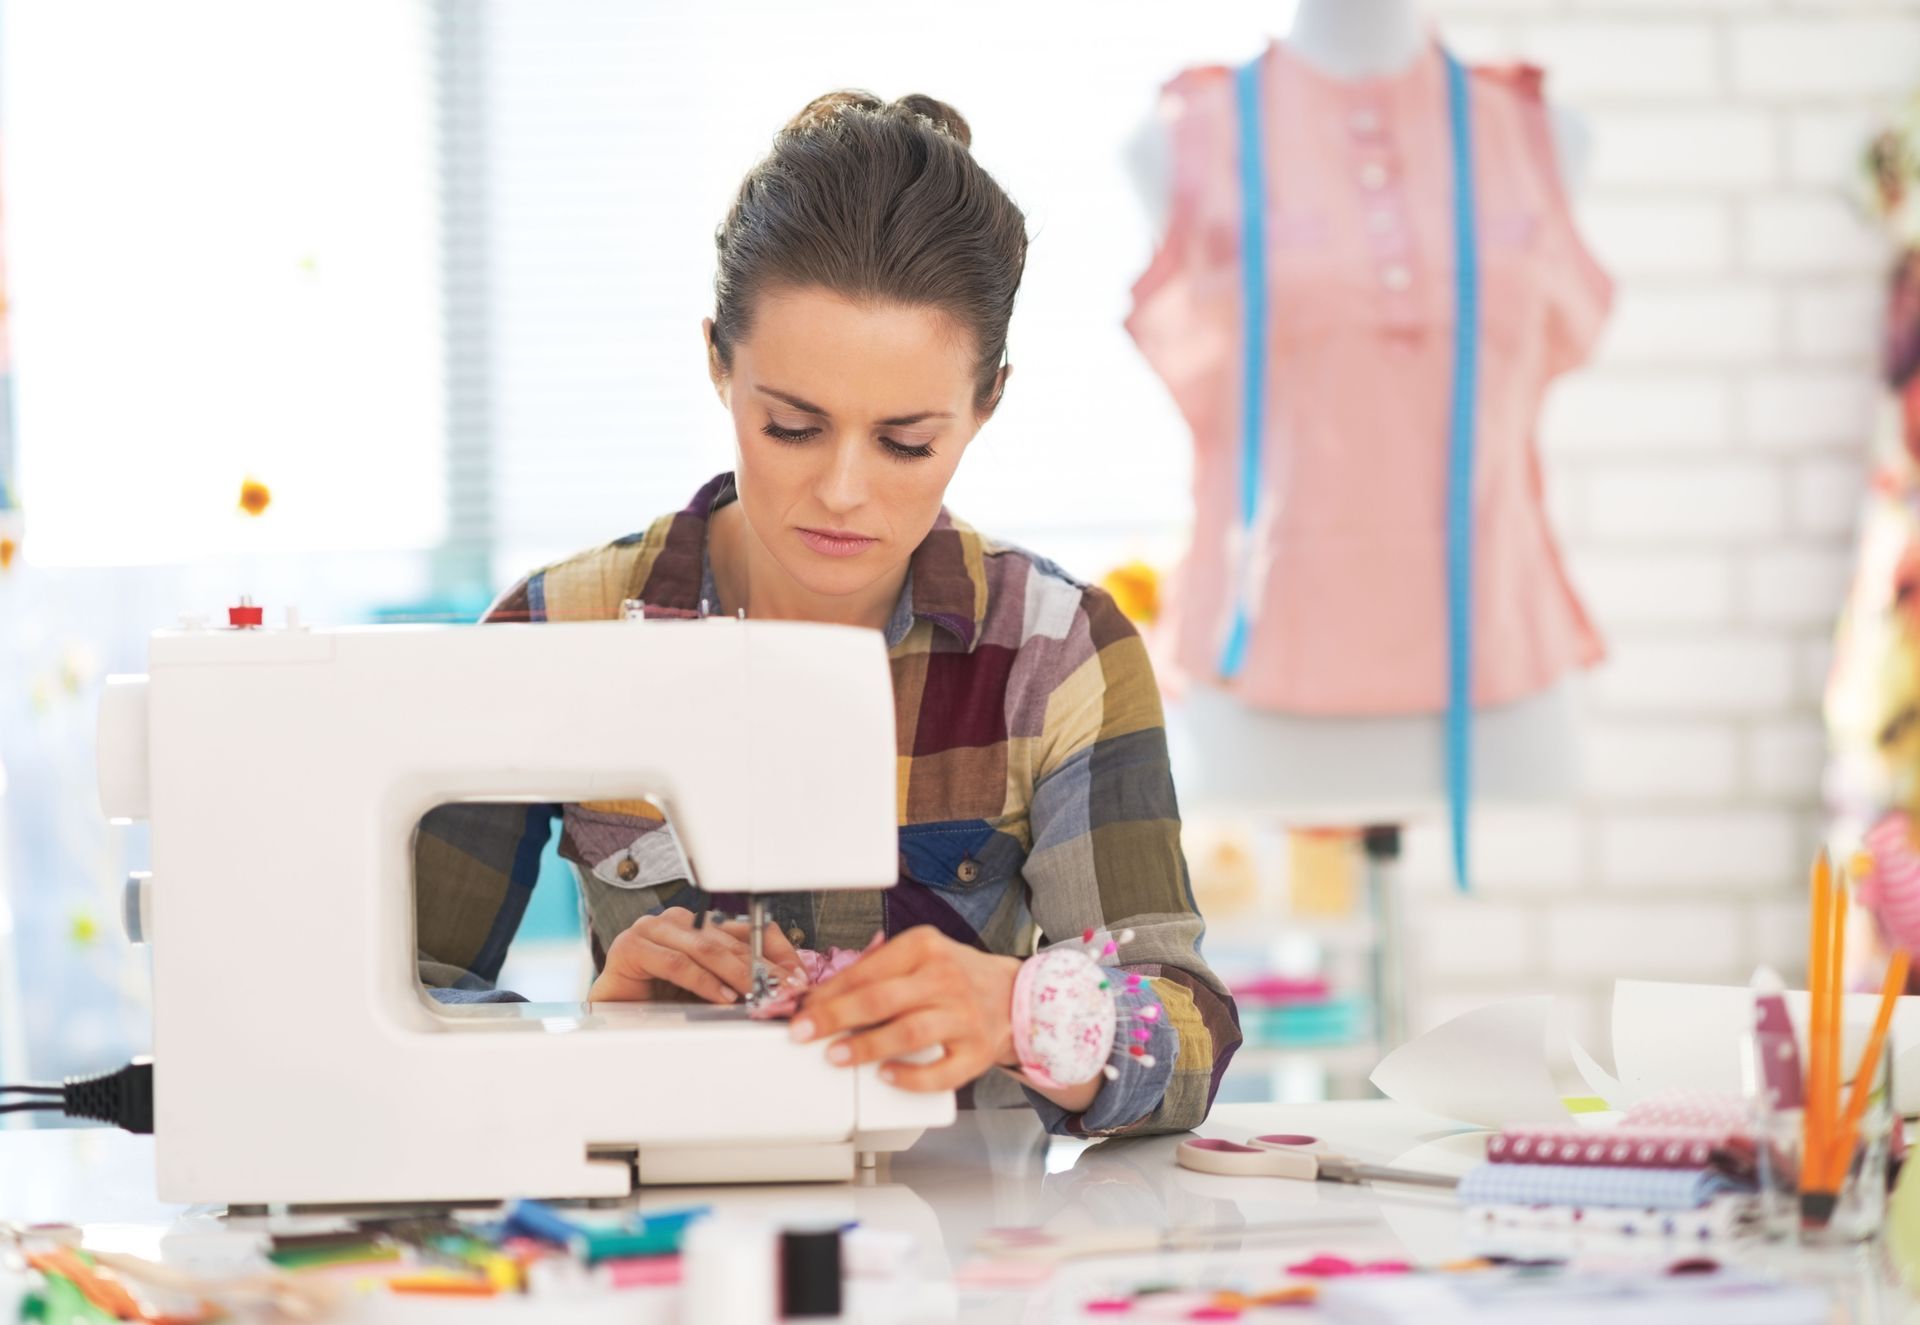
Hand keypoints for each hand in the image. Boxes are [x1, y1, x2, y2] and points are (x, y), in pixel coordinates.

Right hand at [589, 907, 800, 1004]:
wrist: (611, 1017)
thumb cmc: (659, 1005)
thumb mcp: (713, 992)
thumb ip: (741, 982)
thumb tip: (787, 988)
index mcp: (701, 927)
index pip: (750, 930)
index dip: (778, 952)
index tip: (799, 977)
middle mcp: (678, 923)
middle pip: (731, 941)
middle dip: (763, 969)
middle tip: (786, 989)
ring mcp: (652, 930)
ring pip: (706, 948)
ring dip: (737, 974)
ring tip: (758, 995)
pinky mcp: (630, 947)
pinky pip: (676, 962)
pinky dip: (703, 981)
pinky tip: (722, 997)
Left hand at [789, 926, 1020, 1091]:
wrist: (1014, 996)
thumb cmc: (957, 976)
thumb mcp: (920, 954)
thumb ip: (876, 968)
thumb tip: (823, 993)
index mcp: (925, 948)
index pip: (867, 971)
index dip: (830, 992)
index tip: (804, 1009)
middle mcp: (945, 979)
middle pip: (881, 999)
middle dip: (836, 1017)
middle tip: (804, 1032)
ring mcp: (963, 1017)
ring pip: (908, 1032)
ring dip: (867, 1046)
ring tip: (836, 1055)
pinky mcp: (976, 1051)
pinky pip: (942, 1071)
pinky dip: (911, 1077)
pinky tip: (886, 1076)